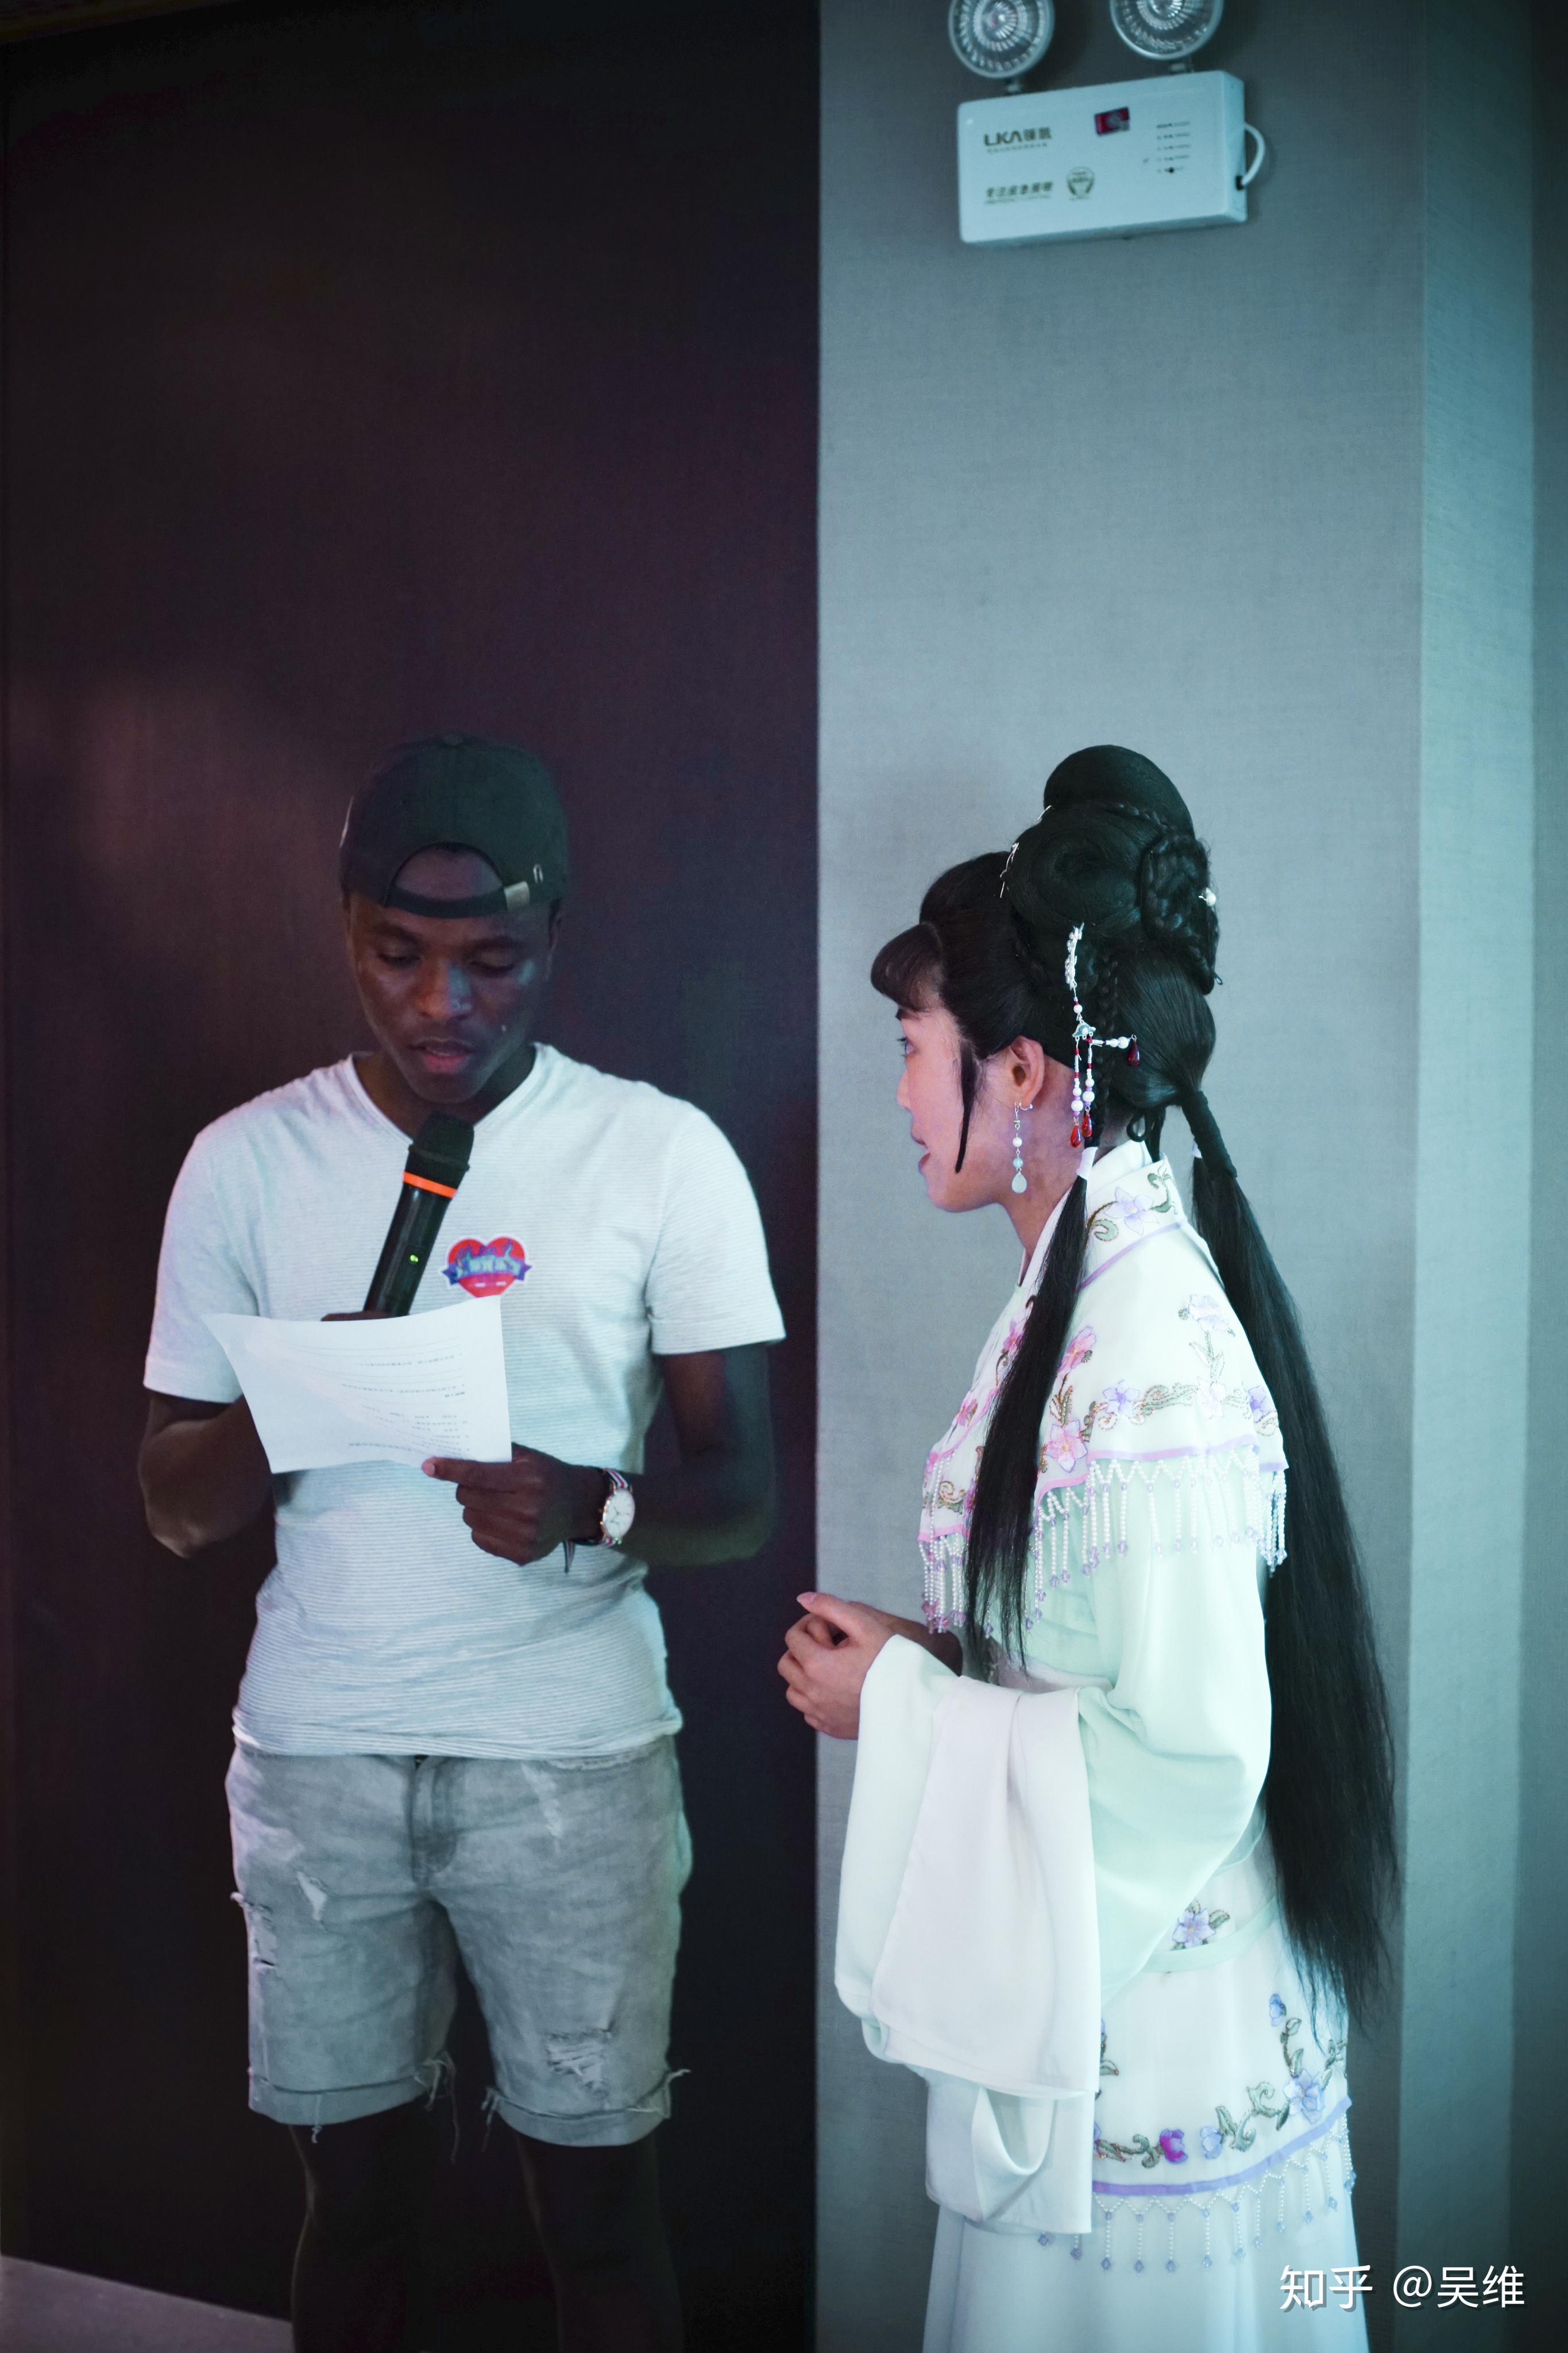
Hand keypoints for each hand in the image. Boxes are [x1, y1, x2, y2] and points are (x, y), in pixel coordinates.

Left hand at [422, 1446, 601, 1565]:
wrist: (579, 1506)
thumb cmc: (548, 1476)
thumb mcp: (529, 1457)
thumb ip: (495, 1454)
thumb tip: (455, 1454)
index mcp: (529, 1479)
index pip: (478, 1475)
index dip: (450, 1470)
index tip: (429, 1465)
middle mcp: (528, 1509)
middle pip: (469, 1498)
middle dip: (465, 1488)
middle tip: (478, 1485)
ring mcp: (525, 1535)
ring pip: (471, 1519)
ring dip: (474, 1508)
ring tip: (492, 1502)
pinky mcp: (522, 1555)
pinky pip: (480, 1540)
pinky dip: (482, 1528)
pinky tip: (499, 1520)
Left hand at [777, 1592, 957, 1739]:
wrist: (913, 1701)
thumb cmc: (891, 1662)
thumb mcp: (865, 1625)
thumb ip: (831, 1607)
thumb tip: (803, 1598)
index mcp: (816, 1665)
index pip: (792, 1638)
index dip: (806, 1624)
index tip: (825, 1624)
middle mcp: (812, 1692)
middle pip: (787, 1665)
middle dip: (800, 1649)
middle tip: (825, 1644)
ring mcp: (820, 1713)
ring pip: (793, 1691)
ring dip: (803, 1676)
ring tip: (828, 1667)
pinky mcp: (830, 1728)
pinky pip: (808, 1713)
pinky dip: (814, 1700)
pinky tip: (835, 1690)